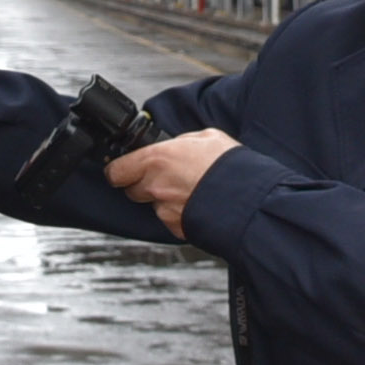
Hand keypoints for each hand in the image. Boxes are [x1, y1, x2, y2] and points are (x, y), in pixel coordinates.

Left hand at [107, 129, 238, 238]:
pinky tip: (196, 202)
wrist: (248, 198)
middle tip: (165, 177)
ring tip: (189, 189)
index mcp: (155, 159)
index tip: (124, 169)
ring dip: (163, 199)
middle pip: (131, 190)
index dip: (119, 170)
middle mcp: (154, 186)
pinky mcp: (176, 227)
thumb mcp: (205, 137)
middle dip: (143, 184)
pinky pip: (169, 218)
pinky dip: (178, 213)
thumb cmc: (229, 165)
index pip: (115, 171)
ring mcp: (164, 209)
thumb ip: (180, 142)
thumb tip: (174, 145)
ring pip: (152, 205)